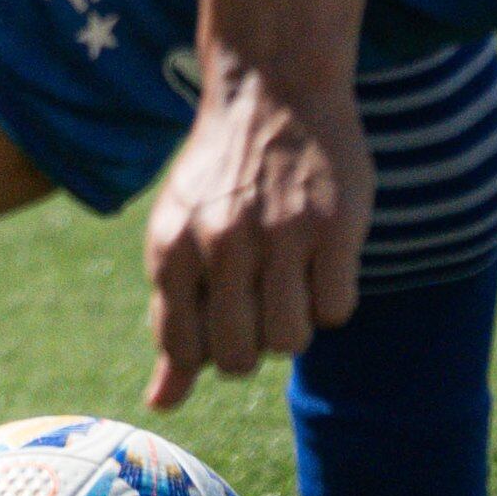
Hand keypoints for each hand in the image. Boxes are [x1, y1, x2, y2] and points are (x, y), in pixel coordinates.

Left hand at [141, 60, 369, 412]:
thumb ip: (173, 321)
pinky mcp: (333, 228)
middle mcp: (219, 243)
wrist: (271, 90)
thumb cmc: (220, 176)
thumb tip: (160, 405)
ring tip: (291, 272)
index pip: (187, 351)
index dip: (211, 346)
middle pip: (239, 359)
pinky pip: (337, 311)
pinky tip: (322, 257)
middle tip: (261, 295)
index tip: (223, 309)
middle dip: (254, 343)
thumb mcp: (177, 237)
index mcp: (170, 247)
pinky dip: (332, 297)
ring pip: (290, 343)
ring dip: (296, 321)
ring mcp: (278, 236)